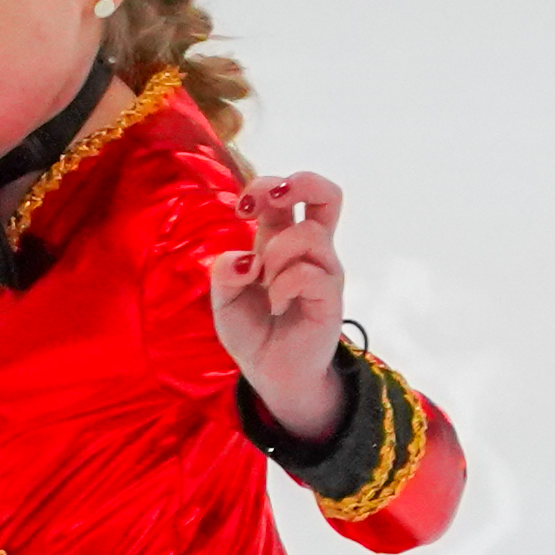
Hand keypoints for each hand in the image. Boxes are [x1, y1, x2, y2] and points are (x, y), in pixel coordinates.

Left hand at [207, 169, 348, 444]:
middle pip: (328, 194)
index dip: (265, 187)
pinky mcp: (331, 297)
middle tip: (272, 201)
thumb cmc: (252, 329)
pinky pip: (309, 273)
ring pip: (309, 233)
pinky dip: (283, 287)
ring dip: (276, 254)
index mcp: (281, 239)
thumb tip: (247, 260)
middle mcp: (309, 250)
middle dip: (301, 182)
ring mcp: (324, 271)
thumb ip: (224, 274)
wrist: (270, 371)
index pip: (286, 194)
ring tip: (265, 284)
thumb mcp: (223, 300)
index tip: (242, 210)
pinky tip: (276, 306)